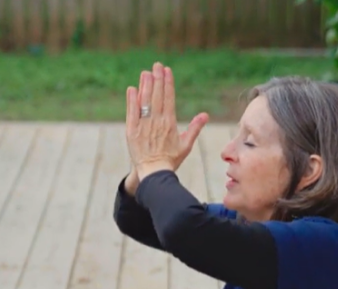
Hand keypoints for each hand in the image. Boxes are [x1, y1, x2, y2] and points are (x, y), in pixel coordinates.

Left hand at [125, 62, 207, 183]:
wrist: (154, 173)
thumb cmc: (171, 160)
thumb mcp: (186, 145)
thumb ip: (195, 128)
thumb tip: (205, 115)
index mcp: (169, 124)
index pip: (169, 98)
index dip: (168, 83)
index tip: (167, 70)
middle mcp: (156, 122)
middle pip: (157, 96)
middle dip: (157, 79)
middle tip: (156, 65)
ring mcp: (143, 126)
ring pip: (144, 102)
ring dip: (145, 86)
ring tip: (146, 73)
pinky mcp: (131, 131)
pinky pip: (131, 113)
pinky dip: (132, 100)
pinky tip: (132, 89)